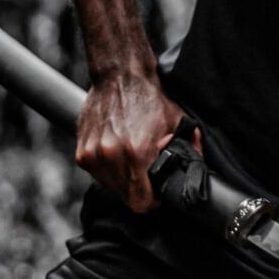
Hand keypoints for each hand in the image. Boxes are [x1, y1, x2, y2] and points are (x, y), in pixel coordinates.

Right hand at [75, 66, 185, 212]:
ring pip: (110, 187)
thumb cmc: (150, 98)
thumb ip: (190, 152)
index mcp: (136, 154)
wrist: (120, 75)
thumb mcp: (178, 124)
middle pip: (126, 197)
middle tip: (147, 172)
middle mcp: (110, 157)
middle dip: (139, 190)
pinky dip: (108, 169)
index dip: (153, 202)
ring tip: (132, 159)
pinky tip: (118, 152)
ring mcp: (93, 155)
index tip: (157, 193)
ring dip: (122, 180)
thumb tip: (198, 172)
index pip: (141, 203)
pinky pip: (98, 174)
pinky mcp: (81, 152)